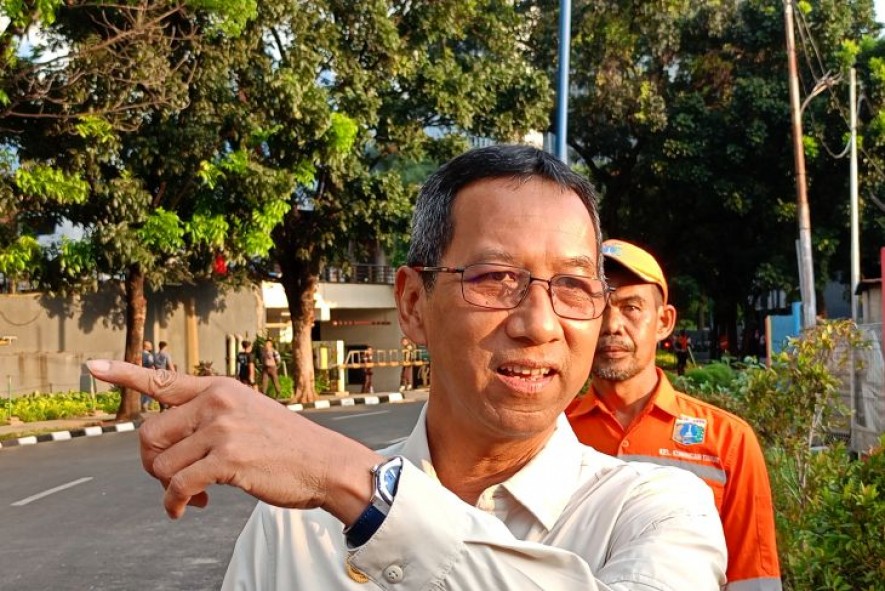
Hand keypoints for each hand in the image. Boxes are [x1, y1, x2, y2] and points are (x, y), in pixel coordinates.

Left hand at [87, 360, 378, 520]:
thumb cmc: (286, 447)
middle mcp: (217, 402)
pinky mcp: (228, 458)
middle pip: (148, 434)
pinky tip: (187, 510)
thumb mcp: (249, 415)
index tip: (91, 367)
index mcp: (220, 388)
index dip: (123, 373)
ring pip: (161, 464)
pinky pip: (179, 486)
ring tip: (195, 493)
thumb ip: (209, 419)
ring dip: (170, 488)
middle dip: (152, 463)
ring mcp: (223, 428)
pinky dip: (176, 504)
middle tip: (174, 478)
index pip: (163, 378)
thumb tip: (166, 445)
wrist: (325, 464)